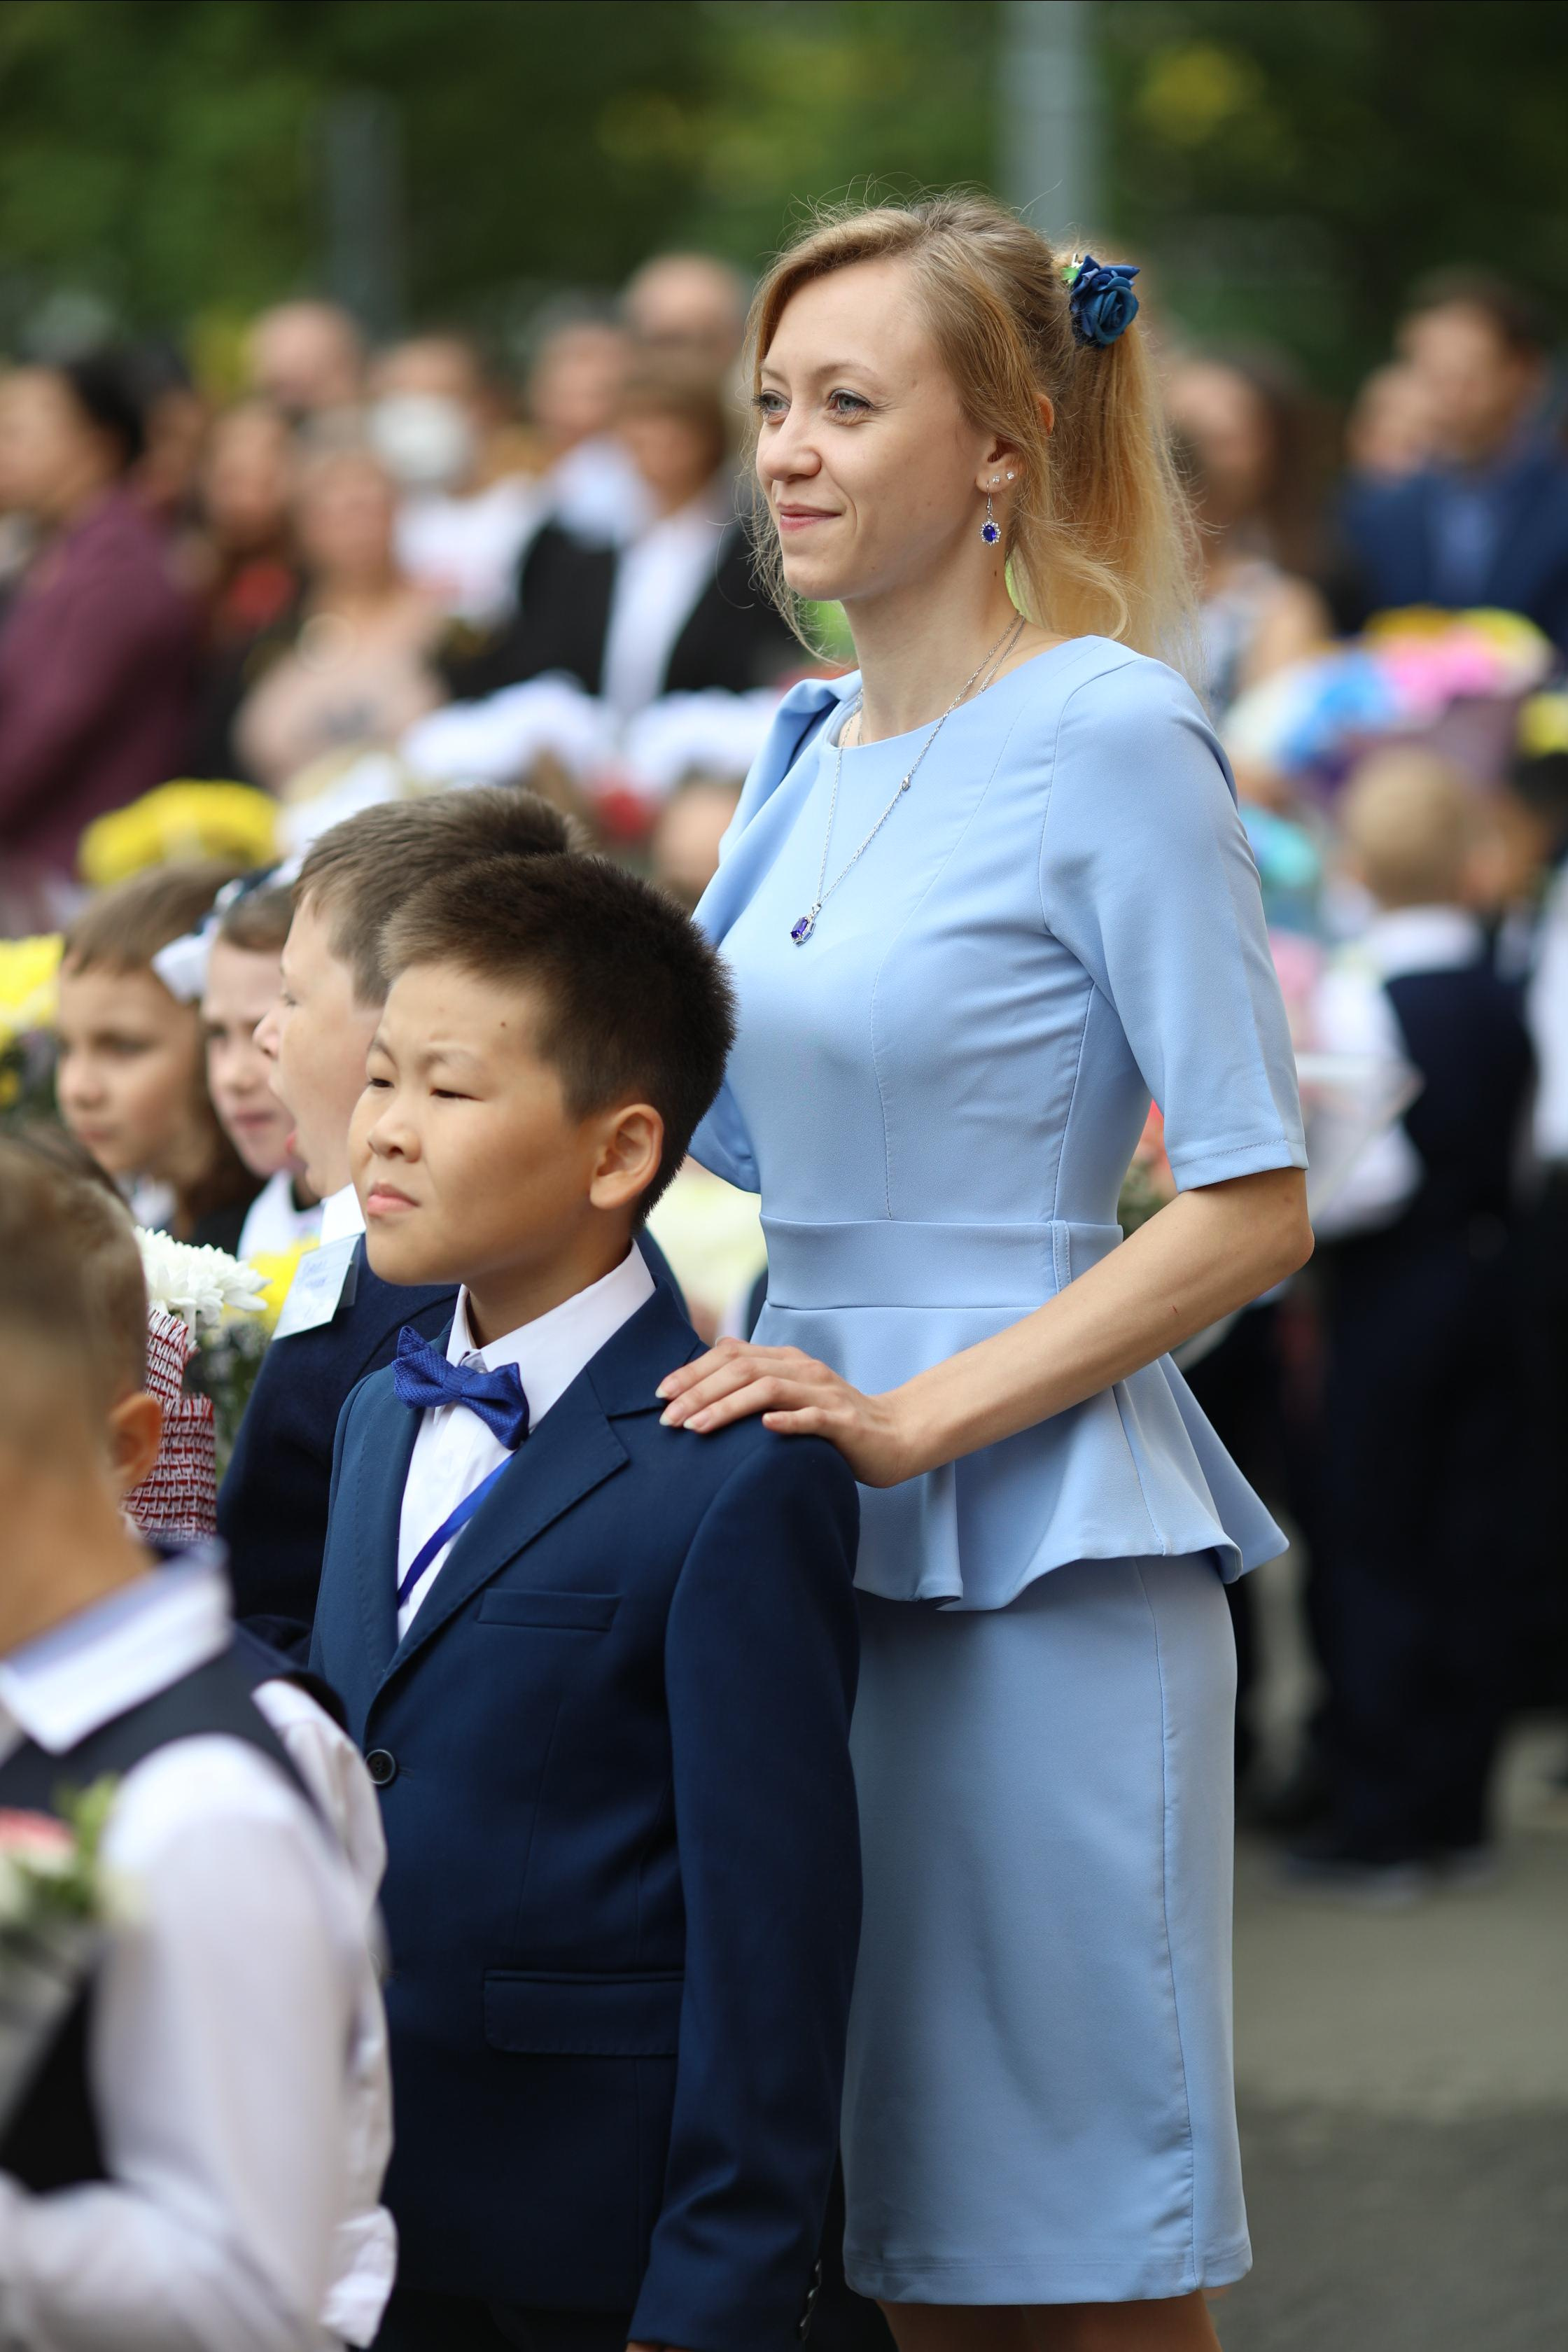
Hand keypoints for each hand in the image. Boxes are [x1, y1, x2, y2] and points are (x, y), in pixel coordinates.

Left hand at [656, 1338, 912, 1485]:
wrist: (895, 1435)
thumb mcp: (794, 1391)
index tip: (660, 1394)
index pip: (731, 1354)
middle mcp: (803, 1371)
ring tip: (694, 1427)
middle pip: (742, 1369)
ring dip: (727, 1408)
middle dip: (698, 1391)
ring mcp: (824, 1395)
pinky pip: (812, 1418)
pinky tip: (763, 1428)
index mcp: (788, 1361)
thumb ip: (760, 1374)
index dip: (693, 1371)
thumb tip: (719, 1350)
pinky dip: (786, 1421)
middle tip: (667, 1418)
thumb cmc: (835, 1420)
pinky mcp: (843, 1423)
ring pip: (768, 1391)